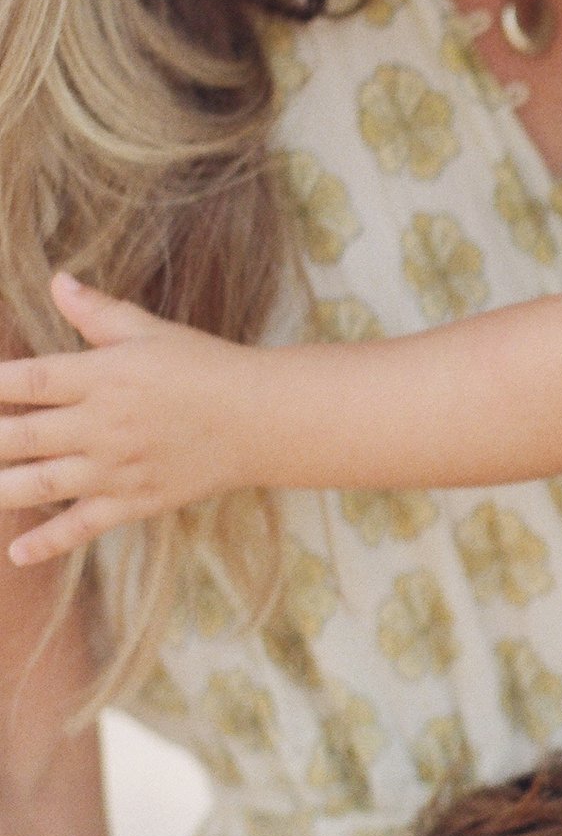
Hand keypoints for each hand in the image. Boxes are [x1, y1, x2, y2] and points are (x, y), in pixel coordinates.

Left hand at [0, 273, 253, 563]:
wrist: (263, 419)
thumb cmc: (205, 366)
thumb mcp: (150, 331)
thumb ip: (97, 311)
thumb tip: (56, 281)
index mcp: (102, 377)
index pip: (26, 380)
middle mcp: (102, 425)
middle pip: (19, 437)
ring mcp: (117, 469)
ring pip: (40, 485)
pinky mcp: (135, 502)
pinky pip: (84, 527)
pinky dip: (48, 543)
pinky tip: (17, 553)